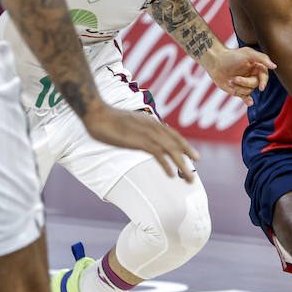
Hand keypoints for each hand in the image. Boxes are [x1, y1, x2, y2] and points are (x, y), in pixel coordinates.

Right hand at [82, 101, 201, 180]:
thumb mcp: (128, 124)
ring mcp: (148, 133)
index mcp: (151, 121)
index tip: (193, 156)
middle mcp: (153, 126)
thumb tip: (139, 137)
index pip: (173, 135)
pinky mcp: (140, 141)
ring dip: (182, 165)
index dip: (184, 146)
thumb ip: (137, 130)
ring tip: (189, 178)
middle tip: (194, 172)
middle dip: (188, 157)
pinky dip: (166, 164)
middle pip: (176, 143)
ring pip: (171, 150)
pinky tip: (171, 174)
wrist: (97, 113)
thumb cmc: (107, 119)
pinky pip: (158, 154)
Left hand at [205, 46, 275, 105]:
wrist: (215, 63)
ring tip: (229, 81)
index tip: (261, 87)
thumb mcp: (247, 53)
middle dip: (245, 82)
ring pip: (249, 91)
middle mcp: (253, 75)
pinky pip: (246, 98)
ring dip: (239, 87)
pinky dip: (248, 101)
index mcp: (257, 67)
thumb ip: (262, 58)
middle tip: (234, 78)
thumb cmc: (231, 56)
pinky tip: (250, 103)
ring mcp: (246, 83)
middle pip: (255, 84)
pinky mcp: (239, 90)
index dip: (264, 82)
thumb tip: (274, 66)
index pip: (264, 76)